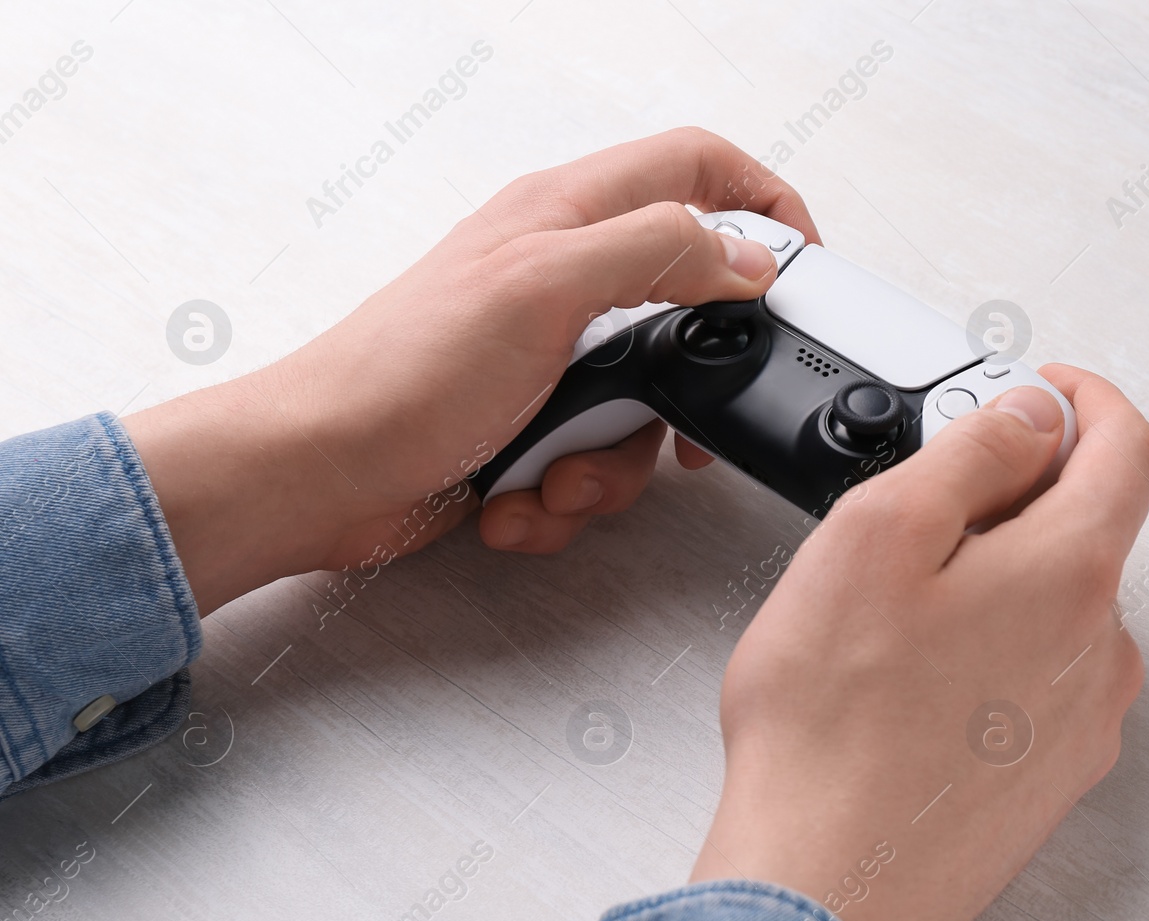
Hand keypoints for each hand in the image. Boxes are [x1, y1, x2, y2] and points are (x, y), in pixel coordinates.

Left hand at [123, 128, 818, 614]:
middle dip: (681, 394)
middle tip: (676, 432)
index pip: (694, 167)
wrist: (318, 476)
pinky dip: (562, 497)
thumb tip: (746, 252)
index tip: (803, 267)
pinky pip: (594, 464)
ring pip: (644, 411)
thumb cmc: (400, 373)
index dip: (762, 203)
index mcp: (566, 217)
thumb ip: (657, 251)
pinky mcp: (530, 427)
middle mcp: (562, 280)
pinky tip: (514, 497)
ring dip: (609, 467)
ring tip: (554, 476)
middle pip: (684, 316)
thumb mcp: (543, 287)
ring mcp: (547, 359)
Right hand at [690, 366, 1148, 920]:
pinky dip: (991, 654)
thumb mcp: (879, 535)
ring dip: (999, 582)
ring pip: (1057, 610)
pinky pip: (1039, 681)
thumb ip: (972, 453)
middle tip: (922, 510)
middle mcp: (1100, 651)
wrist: (827, 886)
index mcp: (1071, 575)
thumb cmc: (832, 729)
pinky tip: (910, 685)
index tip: (1045, 393)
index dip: (1087, 402)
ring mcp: (1081, 723)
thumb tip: (1032, 416)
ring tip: (896, 617)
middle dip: (1017, 497)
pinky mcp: (1050, 779)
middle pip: (1087, 531)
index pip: (1128, 449)